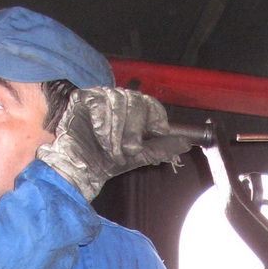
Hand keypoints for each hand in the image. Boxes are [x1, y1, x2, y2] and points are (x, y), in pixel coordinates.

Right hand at [39, 88, 188, 200]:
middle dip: (133, 129)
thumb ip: (162, 148)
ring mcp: (99, 98)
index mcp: (133, 111)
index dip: (155, 117)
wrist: (81, 170)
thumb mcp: (139, 157)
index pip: (150, 103)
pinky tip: (97, 135)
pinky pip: (98, 101)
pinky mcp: (82, 99)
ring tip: (110, 148)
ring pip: (118, 101)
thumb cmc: (106, 162)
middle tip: (127, 150)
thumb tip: (186, 144)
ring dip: (116, 131)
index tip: (156, 132)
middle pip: (136, 101)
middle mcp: (118, 101)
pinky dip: (101, 122)